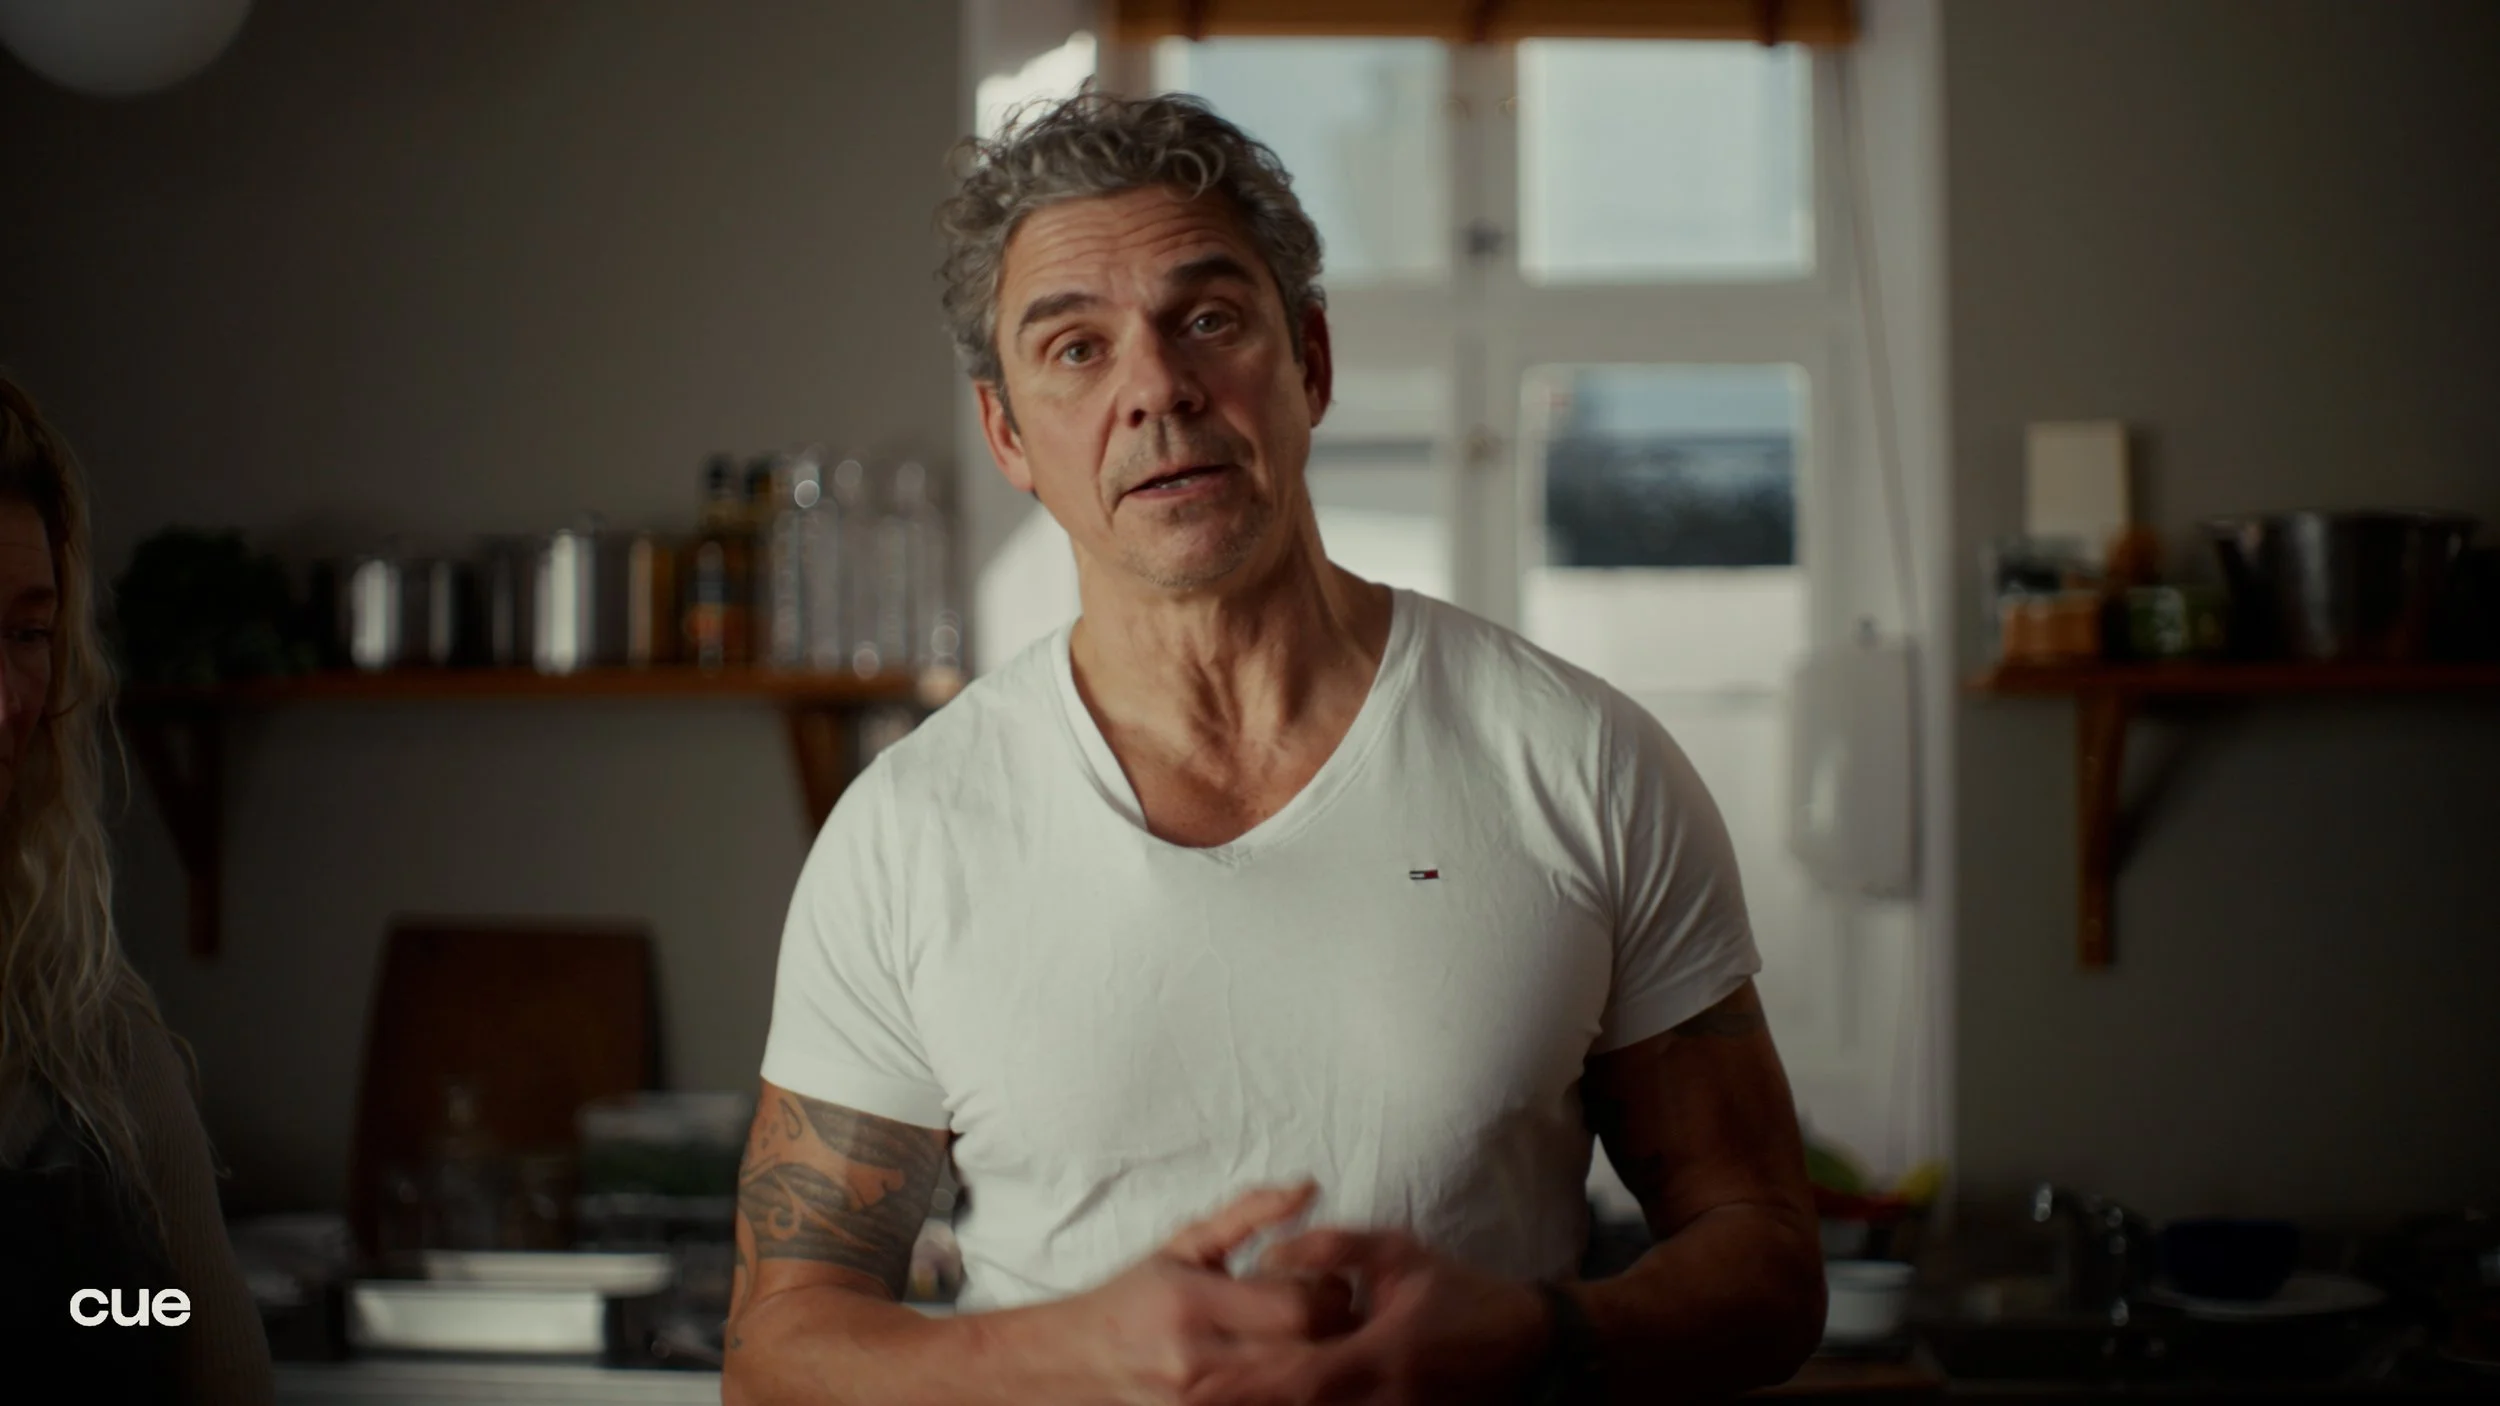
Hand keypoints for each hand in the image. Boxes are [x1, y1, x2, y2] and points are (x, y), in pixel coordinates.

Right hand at [1050, 1181, 1355, 1405]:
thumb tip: (1310, 1187)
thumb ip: (1249, 1213)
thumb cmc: (1134, 1296)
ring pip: (1294, 1384)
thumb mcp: (1185, 1244)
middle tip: (1333, 1307)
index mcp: (1192, 1303)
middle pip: (1304, 1352)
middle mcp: (1197, 1360)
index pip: (1295, 1309)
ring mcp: (1202, 1401)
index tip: (1325, 1280)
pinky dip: (1289, 1382)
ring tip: (1309, 1332)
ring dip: (1315, 1357)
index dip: (1327, 1293)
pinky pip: (1271, 1400)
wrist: (1077, 1359)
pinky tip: (1282, 1359)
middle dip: (1332, 1327)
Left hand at [1186, 1229, 1553, 1405]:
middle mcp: (1379, 1398)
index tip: (1197, 1382)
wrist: (1527, 1347)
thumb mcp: (1400, 1254)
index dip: (1245, 1385)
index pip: (1297, 1378)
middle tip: (1185, 1397)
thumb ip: (1334, 1250)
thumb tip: (1273, 1250)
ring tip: (1207, 1399)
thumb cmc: (1461, 1293)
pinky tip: (1271, 1401)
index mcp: (1377, 1354)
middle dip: (1241, 1405)